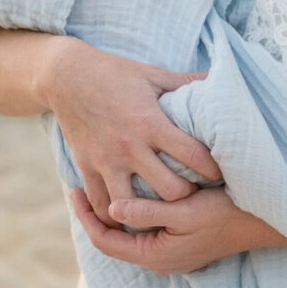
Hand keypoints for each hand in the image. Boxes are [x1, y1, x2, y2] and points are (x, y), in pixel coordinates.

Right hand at [41, 37, 221, 224]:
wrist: (65, 75)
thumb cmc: (114, 73)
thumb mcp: (153, 74)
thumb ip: (187, 82)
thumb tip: (220, 80)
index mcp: (150, 122)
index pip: (192, 155)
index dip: (212, 169)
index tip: (221, 174)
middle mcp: (129, 146)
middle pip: (169, 190)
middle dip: (186, 195)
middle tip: (193, 193)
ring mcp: (106, 161)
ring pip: (133, 208)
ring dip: (148, 212)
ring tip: (160, 211)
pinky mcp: (86, 167)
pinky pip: (101, 204)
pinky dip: (114, 214)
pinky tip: (127, 213)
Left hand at [70, 185, 286, 274]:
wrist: (264, 222)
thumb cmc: (226, 213)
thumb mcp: (186, 211)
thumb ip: (148, 212)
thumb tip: (112, 210)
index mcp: (155, 255)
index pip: (105, 241)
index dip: (85, 217)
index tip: (74, 189)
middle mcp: (159, 258)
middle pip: (113, 239)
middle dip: (95, 213)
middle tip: (81, 183)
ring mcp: (170, 252)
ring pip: (128, 234)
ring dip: (113, 212)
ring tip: (99, 183)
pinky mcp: (180, 242)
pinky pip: (144, 230)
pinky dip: (131, 212)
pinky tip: (130, 189)